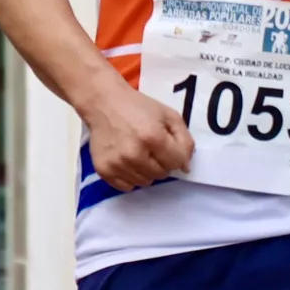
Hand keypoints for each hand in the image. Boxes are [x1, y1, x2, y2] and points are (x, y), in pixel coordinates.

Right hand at [82, 76, 194, 191]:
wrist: (103, 103)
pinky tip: (127, 162)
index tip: (168, 147)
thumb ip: (184, 141)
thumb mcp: (168, 115)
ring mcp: (118, 164)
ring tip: (138, 153)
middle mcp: (134, 154)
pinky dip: (130, 177)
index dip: (176, 156)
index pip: (176, 163)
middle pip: (161, 174)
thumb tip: (185, 167)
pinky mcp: (104, 170)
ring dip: (146, 171)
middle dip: (161, 163)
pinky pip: (127, 187)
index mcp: (152, 137)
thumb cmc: (138, 107)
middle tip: (151, 148)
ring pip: (145, 182)